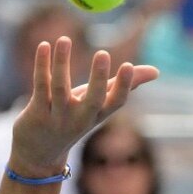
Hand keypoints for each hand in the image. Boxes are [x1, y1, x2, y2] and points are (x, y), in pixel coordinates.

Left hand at [9, 37, 158, 176]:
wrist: (40, 154)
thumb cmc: (74, 120)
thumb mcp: (99, 105)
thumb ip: (124, 86)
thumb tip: (157, 72)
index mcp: (98, 115)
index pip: (116, 102)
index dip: (124, 86)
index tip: (128, 65)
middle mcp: (79, 118)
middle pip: (92, 100)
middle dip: (99, 78)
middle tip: (103, 53)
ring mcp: (57, 116)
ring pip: (59, 88)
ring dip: (62, 63)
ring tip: (65, 39)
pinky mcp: (35, 113)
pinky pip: (39, 86)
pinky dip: (42, 66)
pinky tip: (44, 46)